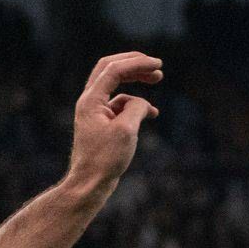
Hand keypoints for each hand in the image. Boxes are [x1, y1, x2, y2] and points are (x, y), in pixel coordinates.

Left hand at [64, 52, 163, 193]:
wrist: (89, 184)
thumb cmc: (105, 160)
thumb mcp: (126, 131)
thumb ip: (136, 108)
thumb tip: (143, 104)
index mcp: (91, 100)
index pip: (114, 69)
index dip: (138, 63)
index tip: (158, 65)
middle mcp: (90, 102)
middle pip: (111, 69)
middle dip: (134, 64)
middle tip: (156, 67)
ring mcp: (95, 112)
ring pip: (116, 86)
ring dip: (136, 81)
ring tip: (157, 80)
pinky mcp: (102, 123)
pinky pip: (120, 105)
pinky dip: (135, 104)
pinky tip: (152, 112)